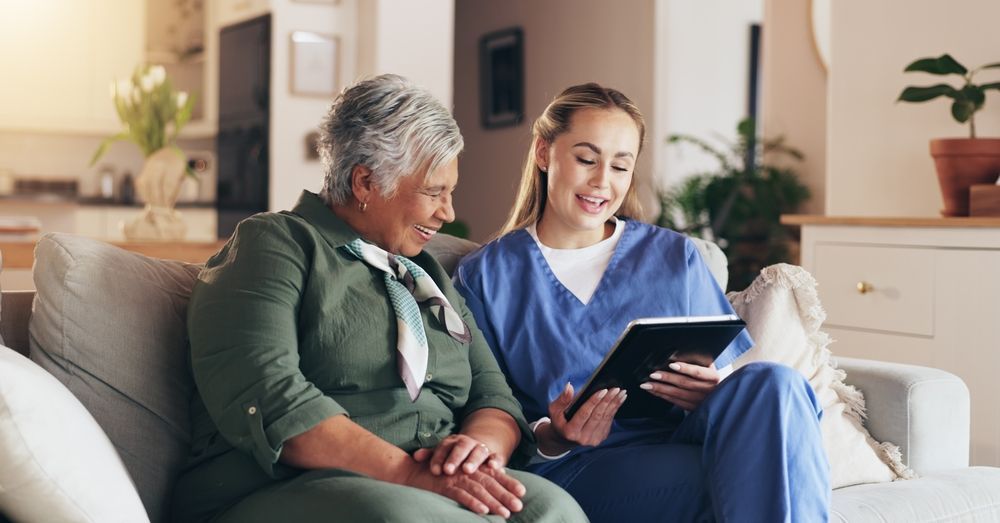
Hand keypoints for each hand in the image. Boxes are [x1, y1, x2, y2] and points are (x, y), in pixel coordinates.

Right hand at [404, 457, 525, 517]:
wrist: (410, 470)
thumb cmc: (435, 474)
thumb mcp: (456, 476)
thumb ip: (472, 481)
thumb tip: (490, 494)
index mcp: (470, 468)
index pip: (493, 474)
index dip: (508, 482)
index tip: (523, 492)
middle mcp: (465, 471)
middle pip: (490, 483)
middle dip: (506, 494)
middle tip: (519, 505)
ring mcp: (455, 478)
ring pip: (478, 490)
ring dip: (493, 502)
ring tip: (505, 513)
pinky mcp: (444, 486)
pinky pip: (460, 495)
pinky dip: (472, 503)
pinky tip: (483, 511)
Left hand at [412, 434, 502, 475]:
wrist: (476, 447)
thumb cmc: (453, 455)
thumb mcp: (441, 453)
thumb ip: (429, 455)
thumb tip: (415, 456)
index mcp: (451, 442)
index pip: (443, 447)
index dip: (438, 459)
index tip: (435, 471)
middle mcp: (466, 443)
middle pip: (461, 448)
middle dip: (454, 459)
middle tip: (448, 470)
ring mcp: (481, 448)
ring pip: (478, 452)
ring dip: (473, 460)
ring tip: (467, 470)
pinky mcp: (493, 455)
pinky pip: (496, 457)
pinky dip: (495, 461)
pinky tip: (494, 468)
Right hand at [540, 383, 625, 454]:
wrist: (564, 438)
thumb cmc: (560, 420)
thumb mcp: (555, 410)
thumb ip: (562, 399)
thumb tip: (569, 386)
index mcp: (570, 432)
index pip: (584, 414)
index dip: (593, 401)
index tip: (603, 390)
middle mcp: (583, 438)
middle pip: (597, 416)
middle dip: (607, 401)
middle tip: (615, 388)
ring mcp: (593, 439)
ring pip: (605, 418)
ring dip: (614, 404)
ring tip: (620, 392)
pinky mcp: (601, 438)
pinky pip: (609, 421)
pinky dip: (615, 409)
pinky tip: (619, 399)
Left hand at [640, 361, 719, 410]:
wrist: (718, 393)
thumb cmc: (708, 375)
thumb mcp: (707, 366)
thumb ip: (697, 361)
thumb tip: (678, 354)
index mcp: (713, 377)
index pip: (698, 373)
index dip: (685, 368)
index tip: (672, 365)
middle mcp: (708, 391)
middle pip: (685, 384)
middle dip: (667, 378)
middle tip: (653, 374)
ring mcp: (700, 402)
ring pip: (677, 395)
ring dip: (660, 389)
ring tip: (647, 384)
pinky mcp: (692, 409)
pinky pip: (674, 402)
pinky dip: (662, 395)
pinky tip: (653, 390)